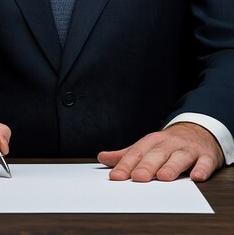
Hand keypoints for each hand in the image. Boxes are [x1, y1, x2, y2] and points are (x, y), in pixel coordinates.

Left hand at [98, 122, 224, 181]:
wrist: (198, 131)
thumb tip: (102, 157)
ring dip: (172, 166)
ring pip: (180, 156)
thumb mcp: (146, 147)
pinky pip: (205, 162)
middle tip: (138, 177)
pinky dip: (202, 168)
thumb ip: (126, 154)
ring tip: (164, 176)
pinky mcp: (206, 155)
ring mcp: (188, 149)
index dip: (125, 164)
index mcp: (152, 141)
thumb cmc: (167, 144)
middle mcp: (169, 143)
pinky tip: (196, 177)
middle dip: (147, 166)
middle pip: (157, 154)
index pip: (137, 153)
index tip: (116, 177)